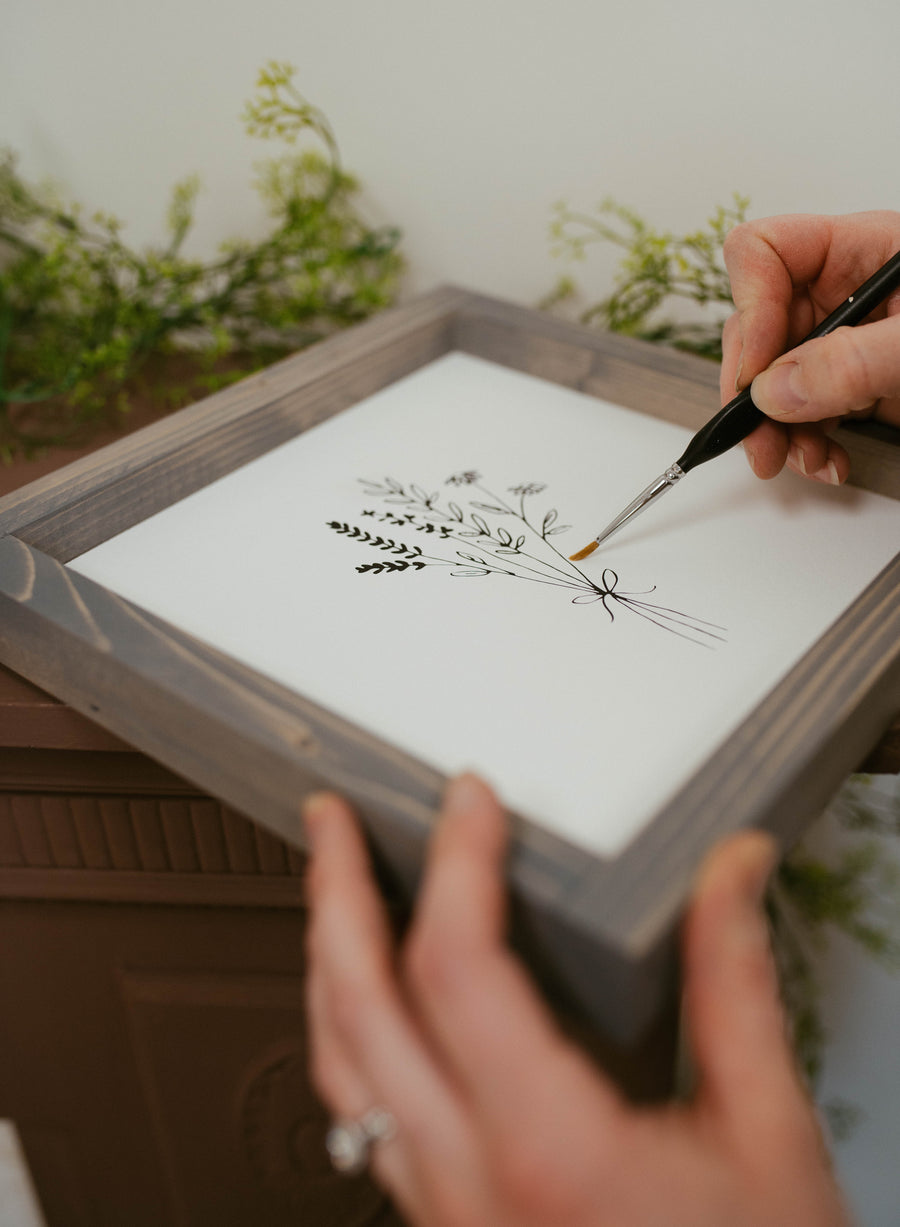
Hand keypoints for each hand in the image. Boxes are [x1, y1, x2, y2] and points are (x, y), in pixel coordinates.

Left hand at [303, 774, 848, 1225]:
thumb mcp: (766, 1134)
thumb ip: (735, 986)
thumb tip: (730, 874)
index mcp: (549, 1147)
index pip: (460, 967)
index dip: (456, 863)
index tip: (468, 804)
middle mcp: (471, 1183)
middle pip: (358, 1008)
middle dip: (335, 894)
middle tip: (333, 823)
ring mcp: (444, 1213)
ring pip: (338, 1070)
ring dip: (322, 962)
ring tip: (327, 892)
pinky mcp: (445, 1226)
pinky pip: (361, 1120)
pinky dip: (344, 1036)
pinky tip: (360, 1006)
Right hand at [720, 210, 899, 480]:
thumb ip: (856, 362)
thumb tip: (778, 388)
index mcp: (867, 249)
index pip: (766, 253)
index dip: (751, 308)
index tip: (761, 370)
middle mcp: (851, 291)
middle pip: (759, 323)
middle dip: (753, 386)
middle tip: (758, 435)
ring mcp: (853, 342)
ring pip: (774, 377)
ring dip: (776, 427)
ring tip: (802, 459)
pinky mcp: (861, 386)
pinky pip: (804, 410)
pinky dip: (804, 441)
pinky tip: (826, 459)